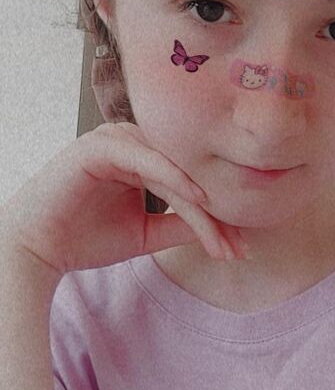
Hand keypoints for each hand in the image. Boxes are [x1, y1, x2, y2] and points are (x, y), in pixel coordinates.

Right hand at [0, 121, 247, 275]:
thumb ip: (181, 225)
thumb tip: (226, 231)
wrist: (39, 250)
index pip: (190, 183)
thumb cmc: (86, 238)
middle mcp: (132, 142)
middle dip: (215, 215)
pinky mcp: (99, 146)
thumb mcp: (146, 232)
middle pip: (186, 175)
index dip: (217, 218)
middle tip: (238, 247)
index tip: (240, 248)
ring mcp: (115, 140)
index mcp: (143, 156)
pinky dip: (172, 175)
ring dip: (199, 203)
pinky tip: (197, 196)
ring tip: (222, 235)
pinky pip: (145, 158)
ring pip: (171, 169)